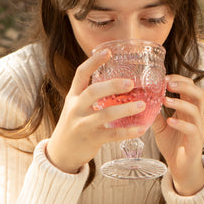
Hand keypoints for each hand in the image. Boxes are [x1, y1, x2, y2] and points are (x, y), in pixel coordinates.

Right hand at [46, 50, 147, 173]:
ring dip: (125, 109)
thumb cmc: (74, 125)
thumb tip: (115, 80)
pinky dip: (128, 131)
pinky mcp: (92, 140)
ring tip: (142, 105)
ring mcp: (83, 125)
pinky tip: (141, 128)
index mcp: (73, 96)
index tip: (108, 51)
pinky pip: (113, 134)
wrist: (61, 153)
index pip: (80, 74)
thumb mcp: (75, 107)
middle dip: (112, 85)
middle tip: (131, 83)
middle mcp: (76, 108)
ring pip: (105, 114)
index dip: (93, 61)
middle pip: (93, 92)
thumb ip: (89, 95)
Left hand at [152, 75, 203, 194]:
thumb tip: (140, 101)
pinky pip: (192, 129)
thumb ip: (155, 114)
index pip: (190, 88)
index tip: (164, 77)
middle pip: (199, 94)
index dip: (180, 80)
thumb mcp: (161, 127)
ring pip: (196, 110)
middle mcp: (195, 117)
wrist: (180, 168)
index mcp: (188, 110)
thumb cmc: (173, 145)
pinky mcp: (196, 142)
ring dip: (180, 103)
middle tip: (168, 83)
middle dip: (184, 86)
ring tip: (165, 100)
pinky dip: (181, 123)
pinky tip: (170, 121)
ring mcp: (197, 129)